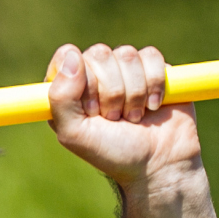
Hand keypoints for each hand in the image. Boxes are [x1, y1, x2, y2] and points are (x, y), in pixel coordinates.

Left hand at [46, 44, 201, 187]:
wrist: (158, 164)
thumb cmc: (112, 153)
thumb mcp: (75, 134)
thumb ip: (60, 98)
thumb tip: (72, 56)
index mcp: (70, 89)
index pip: (67, 57)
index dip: (82, 81)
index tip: (91, 110)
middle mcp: (95, 75)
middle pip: (99, 54)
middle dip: (110, 92)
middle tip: (114, 119)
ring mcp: (125, 70)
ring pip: (127, 55)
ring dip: (133, 92)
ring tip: (133, 117)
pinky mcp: (154, 69)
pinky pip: (152, 56)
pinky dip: (154, 84)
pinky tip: (154, 105)